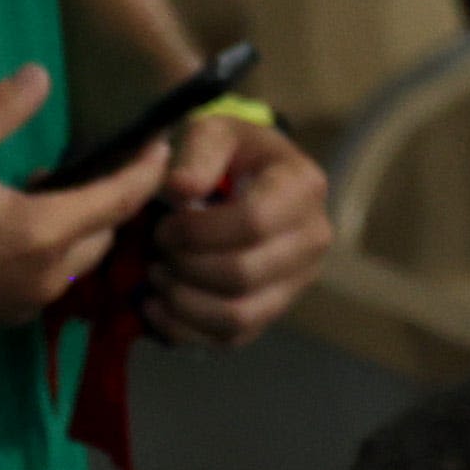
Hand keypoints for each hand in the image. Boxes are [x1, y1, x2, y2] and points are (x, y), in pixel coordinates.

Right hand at [0, 65, 173, 331]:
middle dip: (108, 201)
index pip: (120, 200)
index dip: (145, 171)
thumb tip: (40, 75)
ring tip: (40, 192)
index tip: (159, 147)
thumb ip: (2, 107)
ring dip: (76, 228)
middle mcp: (47, 278)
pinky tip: (13, 230)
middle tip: (82, 167)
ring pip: (77, 263)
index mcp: (45, 234)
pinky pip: (46, 283)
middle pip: (105, 235)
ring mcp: (23, 306)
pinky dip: (49, 255)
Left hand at [139, 103, 329, 344]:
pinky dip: (186, 330)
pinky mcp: (274, 311)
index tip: (164, 224)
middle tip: (156, 250)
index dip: (197, 231)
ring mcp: (297, 281)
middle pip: (243, 275)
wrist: (245, 177)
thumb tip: (182, 189)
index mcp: (303, 189)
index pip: (254, 223)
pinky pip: (231, 339)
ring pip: (238, 316)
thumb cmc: (227, 153)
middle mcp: (313, 240)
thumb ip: (198, 151)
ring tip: (156, 277)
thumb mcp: (212, 130)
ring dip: (183, 303)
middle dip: (185, 267)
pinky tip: (159, 307)